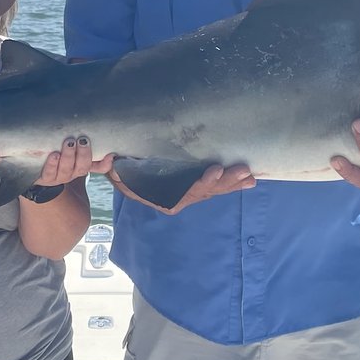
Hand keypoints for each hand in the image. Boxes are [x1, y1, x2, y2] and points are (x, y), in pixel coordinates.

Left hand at [35, 135, 114, 185]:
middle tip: (83, 140)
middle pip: (81, 167)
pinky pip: (49, 173)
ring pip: (66, 169)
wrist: (34, 168)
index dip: (105, 164)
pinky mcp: (44, 177)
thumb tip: (107, 146)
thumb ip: (85, 146)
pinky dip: (52, 164)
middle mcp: (71, 173)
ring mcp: (58, 177)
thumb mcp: (72, 151)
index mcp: (81, 167)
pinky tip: (54, 154)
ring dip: (68, 156)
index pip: (98, 167)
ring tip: (68, 142)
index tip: (110, 155)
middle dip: (83, 154)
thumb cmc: (56, 155)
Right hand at [109, 162, 254, 214]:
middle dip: (226, 182)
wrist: (124, 177)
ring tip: (251, 176)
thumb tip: (107, 160)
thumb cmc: (122, 173)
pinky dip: (231, 183)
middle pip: (206, 192)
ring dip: (233, 183)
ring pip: (214, 191)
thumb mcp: (116, 173)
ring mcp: (189, 195)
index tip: (213, 170)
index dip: (201, 183)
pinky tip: (248, 179)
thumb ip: (114, 169)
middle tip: (244, 172)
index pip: (186, 192)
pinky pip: (215, 187)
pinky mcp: (196, 188)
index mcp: (164, 198)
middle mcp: (179, 200)